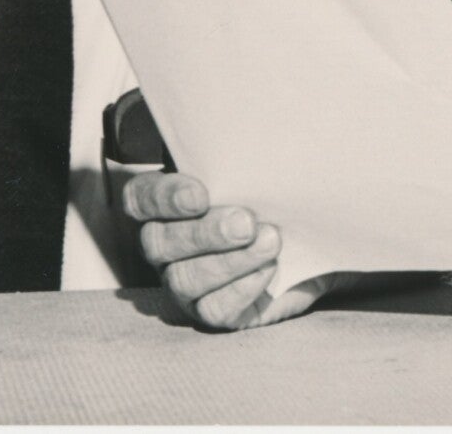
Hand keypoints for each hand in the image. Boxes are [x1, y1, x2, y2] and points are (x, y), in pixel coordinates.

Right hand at [126, 173, 318, 330]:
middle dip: (205, 233)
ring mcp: (185, 284)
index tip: (201, 195)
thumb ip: (241, 163)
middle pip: (159, 243)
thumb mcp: (257, 174)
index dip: (164, 198)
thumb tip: (256, 140)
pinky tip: (269, 269)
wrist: (309, 242)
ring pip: (186, 279)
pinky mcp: (213, 312)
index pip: (142, 198)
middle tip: (246, 222)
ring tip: (271, 242)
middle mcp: (167, 247)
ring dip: (231, 261)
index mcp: (167, 205)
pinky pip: (213, 309)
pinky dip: (242, 288)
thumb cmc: (271, 198)